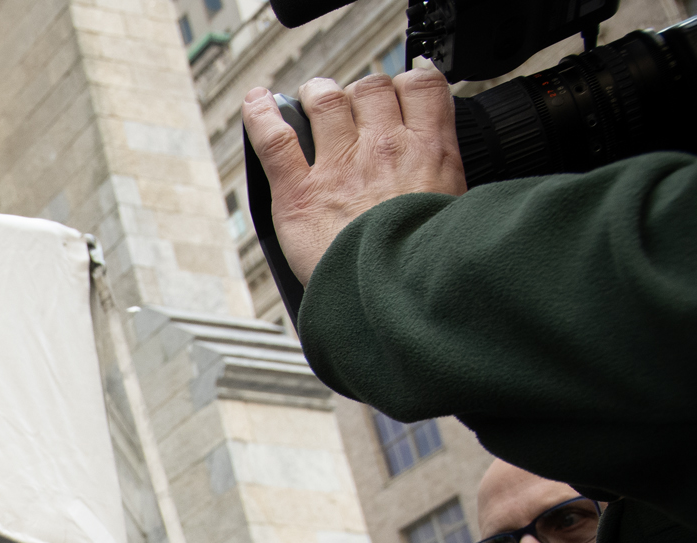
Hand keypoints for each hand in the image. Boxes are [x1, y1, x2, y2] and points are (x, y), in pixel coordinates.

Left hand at [241, 66, 465, 285]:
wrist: (396, 291)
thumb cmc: (426, 260)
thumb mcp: (456, 208)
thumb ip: (443, 177)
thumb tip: (440, 169)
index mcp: (429, 150)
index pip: (422, 85)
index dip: (407, 81)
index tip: (399, 90)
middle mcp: (384, 147)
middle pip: (370, 88)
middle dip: (359, 90)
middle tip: (352, 104)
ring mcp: (339, 166)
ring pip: (326, 101)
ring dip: (318, 93)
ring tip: (313, 97)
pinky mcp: (299, 192)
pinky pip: (274, 140)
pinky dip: (260, 116)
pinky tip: (256, 102)